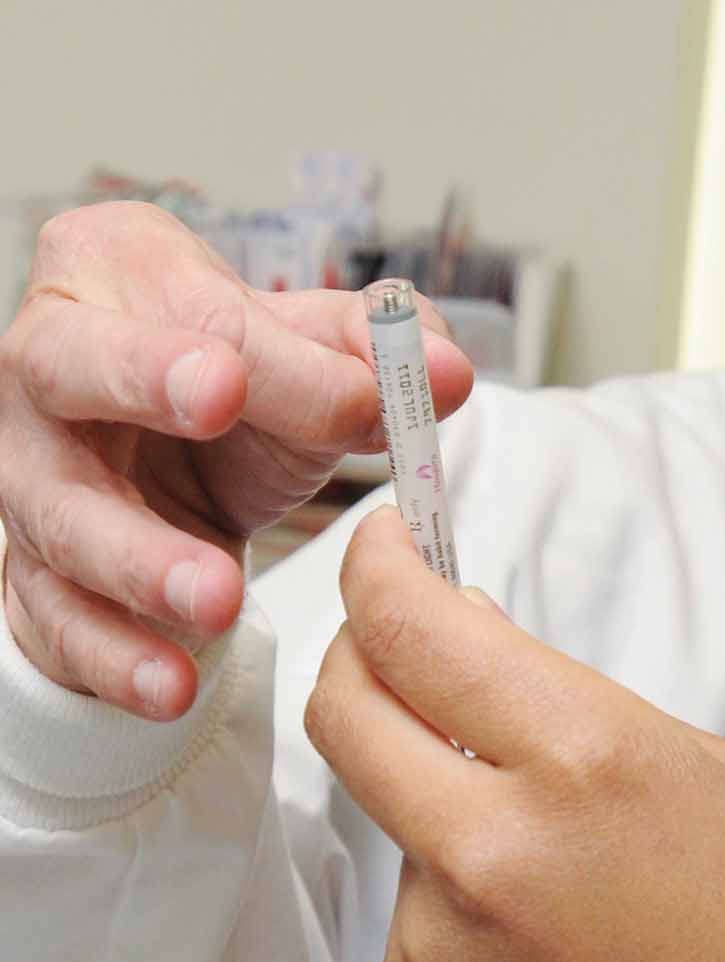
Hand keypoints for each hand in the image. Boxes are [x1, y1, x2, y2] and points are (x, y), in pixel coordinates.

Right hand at [0, 201, 472, 718]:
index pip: (190, 302)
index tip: (347, 389)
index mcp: (114, 276)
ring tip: (217, 599)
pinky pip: (56, 621)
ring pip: (59, 515)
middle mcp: (43, 367)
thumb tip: (446, 370)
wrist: (168, 453)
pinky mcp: (34, 573)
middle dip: (142, 380)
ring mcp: (26, 476)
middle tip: (221, 403)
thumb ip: (379, 353)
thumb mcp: (312, 353)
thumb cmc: (234, 381)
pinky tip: (172, 684)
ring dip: (138, 563)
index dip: (267, 347)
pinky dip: (114, 658)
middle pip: (64, 365)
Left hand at [305, 507, 724, 961]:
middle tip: (407, 647)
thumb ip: (582, 710)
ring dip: (448, 812)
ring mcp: (442, 951)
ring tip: (568, 872)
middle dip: (365, 658)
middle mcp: (494, 853)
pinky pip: (412, 928)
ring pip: (395, 826)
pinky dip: (462, 914)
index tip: (387, 542)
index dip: (384, 566)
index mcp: (589, 765)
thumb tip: (476, 656)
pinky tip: (553, 946)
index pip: (417, 630)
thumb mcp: (721, 782)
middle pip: (347, 712)